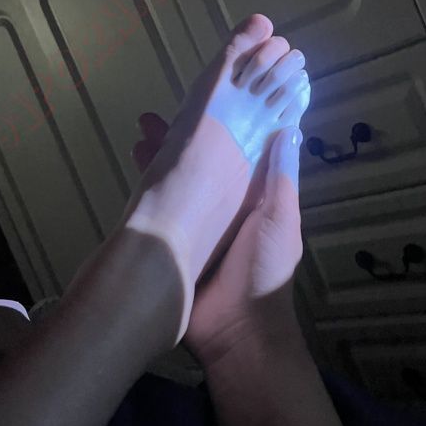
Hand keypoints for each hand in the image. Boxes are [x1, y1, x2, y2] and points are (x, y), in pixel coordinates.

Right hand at [132, 114, 304, 367]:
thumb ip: (280, 178)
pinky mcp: (174, 233)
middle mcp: (224, 201)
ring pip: (179, 174)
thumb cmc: (264, 270)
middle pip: (204, 159)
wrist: (235, 329)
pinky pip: (161, 201)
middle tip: (166, 109)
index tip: (216, 96)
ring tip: (143, 125)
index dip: (230, 124)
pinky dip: (150, 180)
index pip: (240, 150)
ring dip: (164, 150)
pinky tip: (137, 159)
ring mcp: (197, 217)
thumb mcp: (280, 219)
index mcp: (253, 196)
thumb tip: (288, 127)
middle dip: (187, 134)